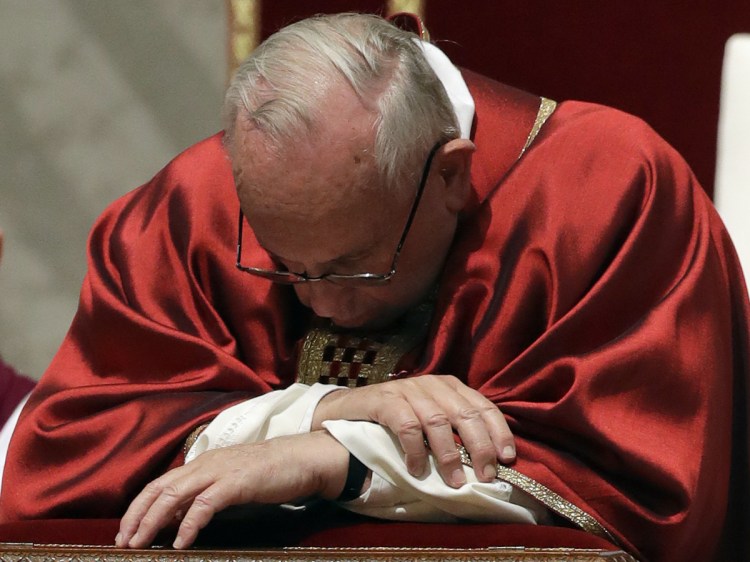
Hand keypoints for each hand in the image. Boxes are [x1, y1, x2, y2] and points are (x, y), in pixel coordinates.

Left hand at [116, 431, 348, 549]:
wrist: (302, 458)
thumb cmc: (269, 472)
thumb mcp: (229, 482)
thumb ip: (203, 495)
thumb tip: (176, 517)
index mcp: (202, 463)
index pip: (160, 484)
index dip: (138, 507)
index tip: (125, 532)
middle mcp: (205, 463)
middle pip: (160, 488)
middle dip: (137, 516)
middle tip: (123, 542)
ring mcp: (220, 471)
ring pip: (175, 494)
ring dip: (153, 521)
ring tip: (140, 543)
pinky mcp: (236, 482)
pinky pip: (205, 504)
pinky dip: (188, 524)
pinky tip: (181, 542)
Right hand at [312, 374, 514, 487]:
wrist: (348, 410)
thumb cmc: (396, 419)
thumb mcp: (430, 418)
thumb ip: (454, 429)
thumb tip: (488, 461)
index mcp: (449, 386)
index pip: (482, 405)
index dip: (498, 431)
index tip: (508, 457)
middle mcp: (432, 384)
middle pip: (465, 414)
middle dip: (479, 446)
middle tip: (485, 474)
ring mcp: (408, 390)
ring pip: (437, 421)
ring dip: (449, 454)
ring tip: (454, 481)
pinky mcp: (385, 399)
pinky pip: (407, 425)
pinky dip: (416, 450)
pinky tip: (417, 470)